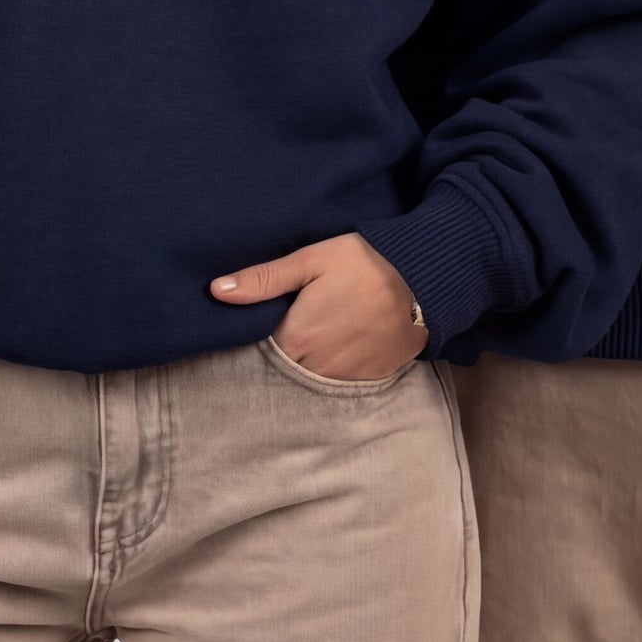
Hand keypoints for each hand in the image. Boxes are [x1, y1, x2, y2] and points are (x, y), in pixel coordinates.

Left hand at [211, 234, 425, 379]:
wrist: (426, 277)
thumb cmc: (364, 261)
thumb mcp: (310, 260)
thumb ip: (263, 280)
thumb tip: (215, 291)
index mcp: (296, 339)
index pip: (260, 354)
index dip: (258, 341)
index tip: (261, 328)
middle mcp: (318, 368)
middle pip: (286, 371)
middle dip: (284, 355)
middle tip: (294, 329)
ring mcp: (347, 377)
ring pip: (314, 380)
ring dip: (311, 365)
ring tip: (319, 337)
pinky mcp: (374, 378)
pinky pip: (344, 382)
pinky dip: (339, 368)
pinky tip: (343, 346)